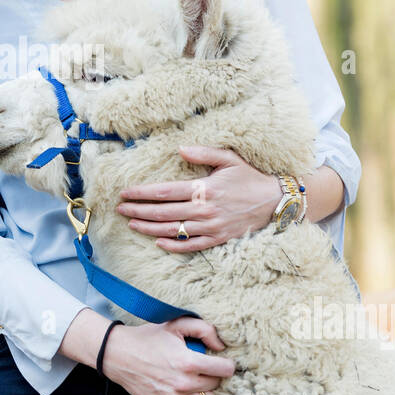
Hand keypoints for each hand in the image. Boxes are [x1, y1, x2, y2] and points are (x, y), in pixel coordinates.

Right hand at [101, 317, 235, 394]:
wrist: (118, 355)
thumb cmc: (149, 338)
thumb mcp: (176, 325)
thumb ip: (204, 330)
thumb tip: (221, 346)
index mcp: (188, 362)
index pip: (225, 370)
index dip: (226, 363)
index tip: (221, 359)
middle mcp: (183, 384)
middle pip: (216, 384)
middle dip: (212, 374)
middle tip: (200, 364)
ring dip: (203, 388)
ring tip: (191, 375)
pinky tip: (178, 384)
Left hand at [115, 145, 279, 251]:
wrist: (274, 202)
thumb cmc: (249, 178)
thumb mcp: (229, 159)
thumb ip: (204, 153)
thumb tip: (180, 148)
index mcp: (204, 188)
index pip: (164, 192)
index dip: (141, 193)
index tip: (125, 193)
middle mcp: (204, 210)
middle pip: (163, 213)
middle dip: (138, 211)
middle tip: (120, 209)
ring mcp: (210, 227)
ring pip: (172, 230)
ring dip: (148, 228)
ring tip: (131, 224)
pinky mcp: (217, 239)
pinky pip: (190, 245)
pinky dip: (172, 245)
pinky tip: (157, 241)